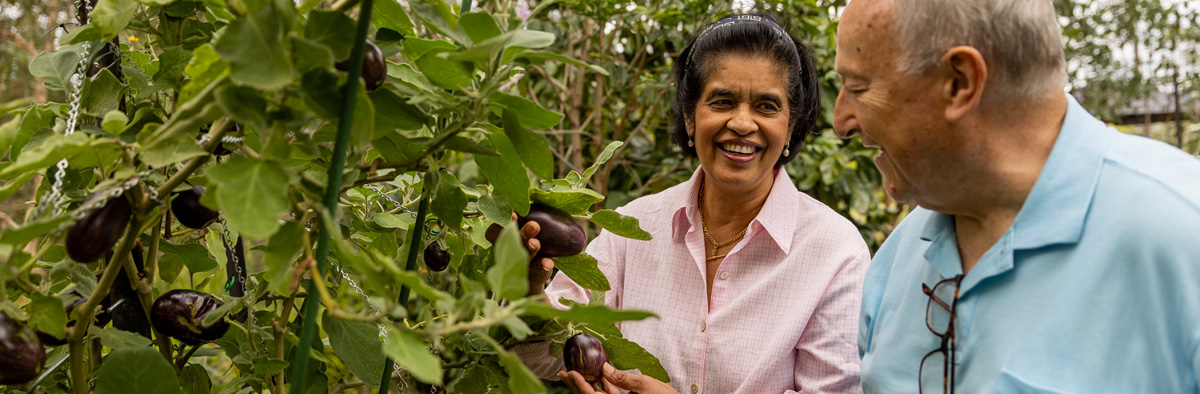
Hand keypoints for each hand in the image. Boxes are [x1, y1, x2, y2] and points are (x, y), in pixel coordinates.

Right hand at [486, 213, 555, 295]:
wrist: (529, 279)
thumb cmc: (526, 246)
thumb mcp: (523, 232)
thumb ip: (527, 219)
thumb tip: (537, 196)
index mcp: (503, 240)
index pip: (493, 232)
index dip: (500, 224)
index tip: (513, 214)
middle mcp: (508, 253)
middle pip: (511, 243)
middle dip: (522, 233)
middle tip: (534, 225)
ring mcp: (519, 266)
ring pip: (522, 257)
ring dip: (530, 249)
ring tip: (536, 243)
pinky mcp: (532, 276)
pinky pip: (537, 271)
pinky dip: (542, 266)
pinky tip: (548, 263)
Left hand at [558, 363, 677, 393]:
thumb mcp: (645, 385)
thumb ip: (624, 378)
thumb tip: (605, 369)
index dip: (580, 385)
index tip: (569, 373)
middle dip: (576, 385)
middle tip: (563, 373)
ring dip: (587, 383)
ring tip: (575, 371)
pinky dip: (603, 384)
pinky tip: (599, 373)